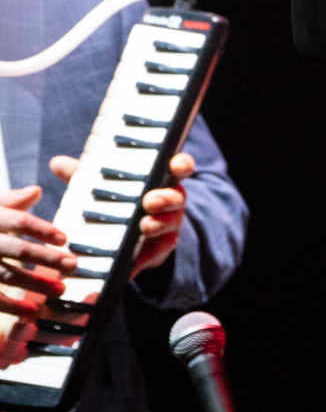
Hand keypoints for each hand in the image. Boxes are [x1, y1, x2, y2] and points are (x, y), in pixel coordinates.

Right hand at [0, 186, 75, 317]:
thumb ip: (9, 202)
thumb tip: (36, 190)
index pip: (18, 221)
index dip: (42, 229)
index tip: (64, 238)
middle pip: (17, 249)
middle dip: (46, 258)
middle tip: (73, 265)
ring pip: (7, 275)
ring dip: (35, 283)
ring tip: (60, 290)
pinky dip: (13, 306)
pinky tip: (33, 312)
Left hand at [51, 151, 194, 278]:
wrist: (120, 239)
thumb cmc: (115, 203)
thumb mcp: (98, 187)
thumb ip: (82, 176)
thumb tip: (57, 163)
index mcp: (160, 179)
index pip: (179, 167)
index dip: (181, 165)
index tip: (175, 165)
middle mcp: (170, 201)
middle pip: (178, 196)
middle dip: (167, 198)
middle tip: (150, 201)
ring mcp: (168, 225)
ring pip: (172, 222)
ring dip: (160, 223)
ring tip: (144, 226)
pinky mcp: (160, 249)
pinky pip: (161, 249)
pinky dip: (150, 249)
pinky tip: (137, 249)